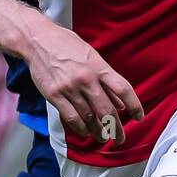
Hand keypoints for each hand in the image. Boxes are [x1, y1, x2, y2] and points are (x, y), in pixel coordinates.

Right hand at [24, 23, 142, 141]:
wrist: (37, 39)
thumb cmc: (65, 44)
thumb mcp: (91, 55)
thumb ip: (106, 79)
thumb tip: (120, 102)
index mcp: (99, 66)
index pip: (123, 89)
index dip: (134, 105)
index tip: (139, 116)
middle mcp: (86, 78)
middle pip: (107, 110)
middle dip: (116, 128)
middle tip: (120, 137)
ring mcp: (70, 88)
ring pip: (89, 118)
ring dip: (98, 131)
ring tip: (103, 137)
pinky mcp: (54, 95)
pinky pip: (71, 118)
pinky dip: (81, 128)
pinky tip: (85, 132)